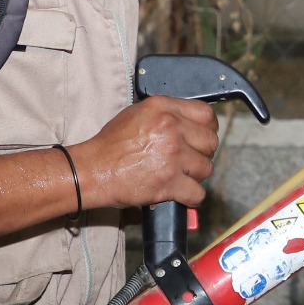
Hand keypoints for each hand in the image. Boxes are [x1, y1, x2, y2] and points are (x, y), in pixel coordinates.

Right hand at [70, 96, 218, 211]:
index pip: (206, 114)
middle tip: (189, 159)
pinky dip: (191, 196)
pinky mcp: (169, 182)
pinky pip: (198, 192)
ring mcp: (172, 156)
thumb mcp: (136, 113)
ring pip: (207, 168)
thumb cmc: (110, 145)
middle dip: (202, 153)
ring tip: (180, 175)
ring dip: (196, 174)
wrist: (93, 170)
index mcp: (163, 108)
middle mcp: (171, 128)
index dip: (208, 127)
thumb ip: (166, 112)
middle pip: (210, 142)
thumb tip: (189, 120)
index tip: (203, 136)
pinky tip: (180, 192)